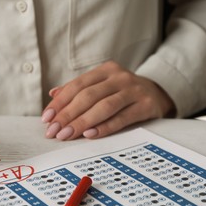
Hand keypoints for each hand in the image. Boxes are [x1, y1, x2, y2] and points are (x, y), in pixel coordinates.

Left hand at [41, 61, 174, 139]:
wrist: (158, 93)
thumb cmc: (121, 92)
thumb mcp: (101, 85)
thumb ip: (78, 89)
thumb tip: (53, 94)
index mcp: (105, 70)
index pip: (77, 85)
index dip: (60, 102)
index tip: (47, 118)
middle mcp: (119, 77)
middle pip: (88, 96)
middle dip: (67, 115)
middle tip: (53, 131)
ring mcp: (134, 90)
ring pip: (104, 107)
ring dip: (82, 122)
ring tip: (66, 135)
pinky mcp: (146, 106)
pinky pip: (122, 118)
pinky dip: (105, 127)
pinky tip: (90, 134)